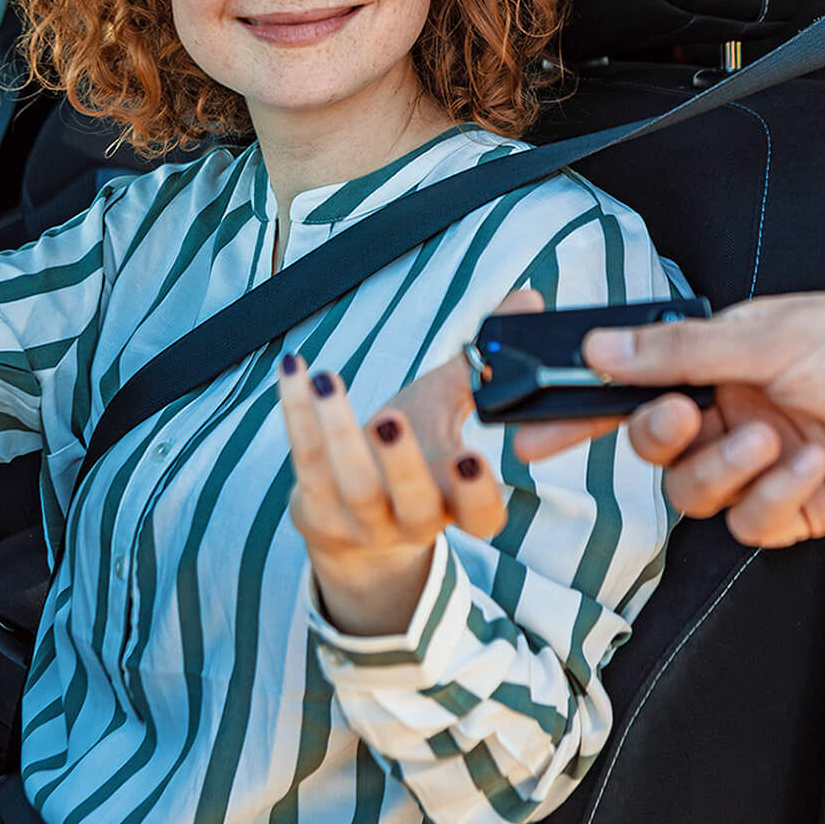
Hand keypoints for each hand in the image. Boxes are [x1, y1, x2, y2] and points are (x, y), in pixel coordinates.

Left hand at [277, 289, 524, 634]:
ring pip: (353, 487)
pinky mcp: (316, 511)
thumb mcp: (448, 409)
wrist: (351, 523)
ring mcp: (361, 522)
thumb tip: (530, 300)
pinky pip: (305, 461)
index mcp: (456, 503)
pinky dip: (295, 413)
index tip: (471, 458)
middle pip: (414, 506)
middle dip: (402, 464)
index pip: (480, 516)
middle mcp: (412, 522)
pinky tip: (294, 369)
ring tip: (326, 380)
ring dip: (338, 429)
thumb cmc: (414, 456)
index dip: (478, 495)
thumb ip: (486, 362)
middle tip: (389, 419)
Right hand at [509, 292, 824, 546]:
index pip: (632, 385)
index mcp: (723, 358)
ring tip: (775, 438)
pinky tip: (811, 466)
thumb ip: (679, 348)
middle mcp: (736, 409)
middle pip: (653, 446)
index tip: (534, 430)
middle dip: (662, 437)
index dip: (580, 409)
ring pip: (695, 492)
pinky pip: (750, 521)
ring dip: (728, 468)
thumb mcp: (773, 336)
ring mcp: (765, 462)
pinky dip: (776, 496)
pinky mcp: (799, 508)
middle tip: (686, 418)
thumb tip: (602, 347)